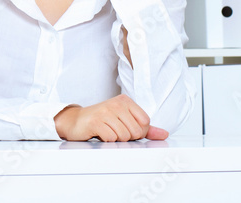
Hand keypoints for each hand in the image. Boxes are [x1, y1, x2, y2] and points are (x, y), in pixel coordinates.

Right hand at [54, 95, 168, 141]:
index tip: (126, 127)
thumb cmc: (102, 121)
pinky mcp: (95, 121)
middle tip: (114, 131)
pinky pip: (111, 138)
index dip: (138, 131)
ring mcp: (105, 111)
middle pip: (136, 131)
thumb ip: (146, 128)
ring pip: (124, 137)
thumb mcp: (124, 121)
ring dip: (116, 139)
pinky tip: (99, 134)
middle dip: (127, 137)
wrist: (75, 121)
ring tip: (107, 131)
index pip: (145, 122)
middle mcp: (116, 103)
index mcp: (125, 101)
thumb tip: (164, 134)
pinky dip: (106, 140)